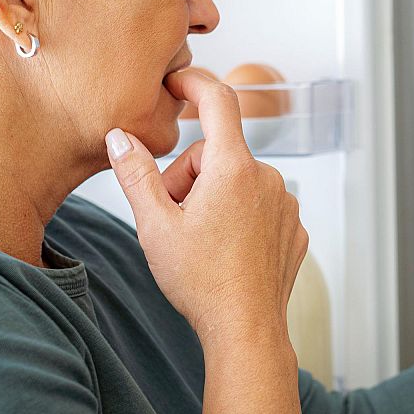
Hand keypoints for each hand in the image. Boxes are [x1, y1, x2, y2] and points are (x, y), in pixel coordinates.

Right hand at [105, 69, 307, 346]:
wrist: (245, 331)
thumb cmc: (200, 282)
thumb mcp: (154, 225)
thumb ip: (135, 174)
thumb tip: (119, 136)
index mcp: (233, 169)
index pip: (217, 101)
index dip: (194, 84)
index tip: (176, 82)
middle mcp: (267, 178)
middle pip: (217, 153)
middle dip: (188, 177)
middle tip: (172, 219)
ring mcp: (285, 203)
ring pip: (237, 181)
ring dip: (213, 199)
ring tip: (199, 241)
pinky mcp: (294, 228)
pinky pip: (258, 206)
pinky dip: (238, 218)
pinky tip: (225, 252)